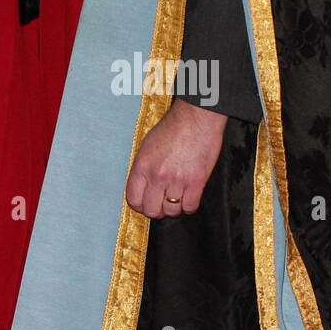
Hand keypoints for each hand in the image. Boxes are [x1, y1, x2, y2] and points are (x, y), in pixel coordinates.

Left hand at [125, 99, 227, 218]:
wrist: (196, 118)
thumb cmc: (172, 128)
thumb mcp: (147, 145)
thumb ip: (144, 168)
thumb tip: (143, 187)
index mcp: (142, 165)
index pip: (134, 199)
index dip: (139, 205)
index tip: (144, 203)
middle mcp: (157, 175)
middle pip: (152, 210)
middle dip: (155, 210)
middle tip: (161, 204)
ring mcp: (177, 180)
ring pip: (171, 211)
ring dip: (173, 208)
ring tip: (175, 198)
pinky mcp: (196, 183)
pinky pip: (190, 207)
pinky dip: (189, 206)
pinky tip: (188, 197)